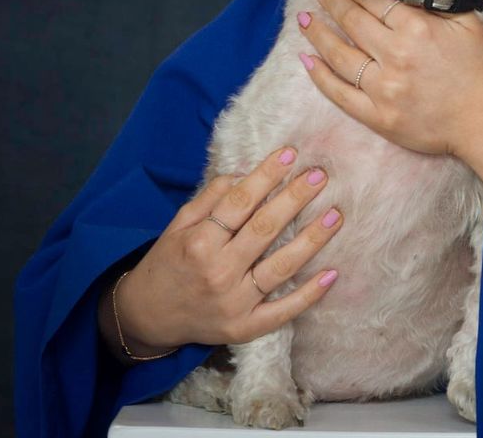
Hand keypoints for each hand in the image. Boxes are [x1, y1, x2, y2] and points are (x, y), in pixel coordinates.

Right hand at [106, 146, 343, 353]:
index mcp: (199, 244)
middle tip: (320, 175)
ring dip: (312, 240)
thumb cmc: (168, 264)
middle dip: (295, 199)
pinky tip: (332, 273)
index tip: (290, 154)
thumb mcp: (178, 226)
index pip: (239, 203)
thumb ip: (210, 199)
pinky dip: (309, 294)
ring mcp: (235, 303)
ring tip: (335, 215)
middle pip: (265, 229)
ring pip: (281, 267)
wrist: (147, 317)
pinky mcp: (245, 328)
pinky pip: (283, 311)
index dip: (266, 176)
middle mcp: (218, 272)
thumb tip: (243, 173)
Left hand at [297, 0, 482, 160]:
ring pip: (339, 55)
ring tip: (305, 20)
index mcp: (417, 29)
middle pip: (352, 23)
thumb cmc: (481, 71)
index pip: (375, 2)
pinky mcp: (377, 116)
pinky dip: (319, 76)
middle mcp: (395, 56)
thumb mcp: (469, 24)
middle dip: (332, 4)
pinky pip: (339, 94)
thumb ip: (439, 3)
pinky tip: (307, 60)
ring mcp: (383, 88)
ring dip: (318, 34)